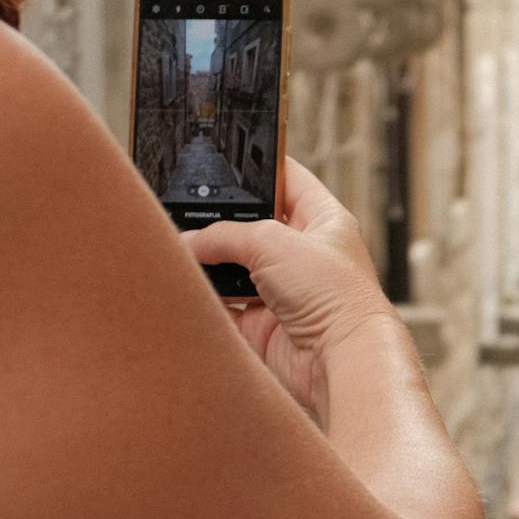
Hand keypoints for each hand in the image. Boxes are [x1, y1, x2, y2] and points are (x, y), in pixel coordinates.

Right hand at [191, 160, 393, 427]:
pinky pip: (226, 306)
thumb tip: (189, 241)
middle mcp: (305, 254)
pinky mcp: (265, 325)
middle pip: (252, 226)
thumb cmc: (333, 295)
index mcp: (323, 221)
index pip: (287, 180)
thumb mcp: (273, 243)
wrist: (340, 360)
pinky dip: (207, 298)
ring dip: (209, 262)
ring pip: (234, 267)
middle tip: (184, 211)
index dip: (258, 168)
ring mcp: (284, 290)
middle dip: (220, 222)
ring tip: (178, 248)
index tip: (223, 157)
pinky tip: (186, 285)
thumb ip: (225, 235)